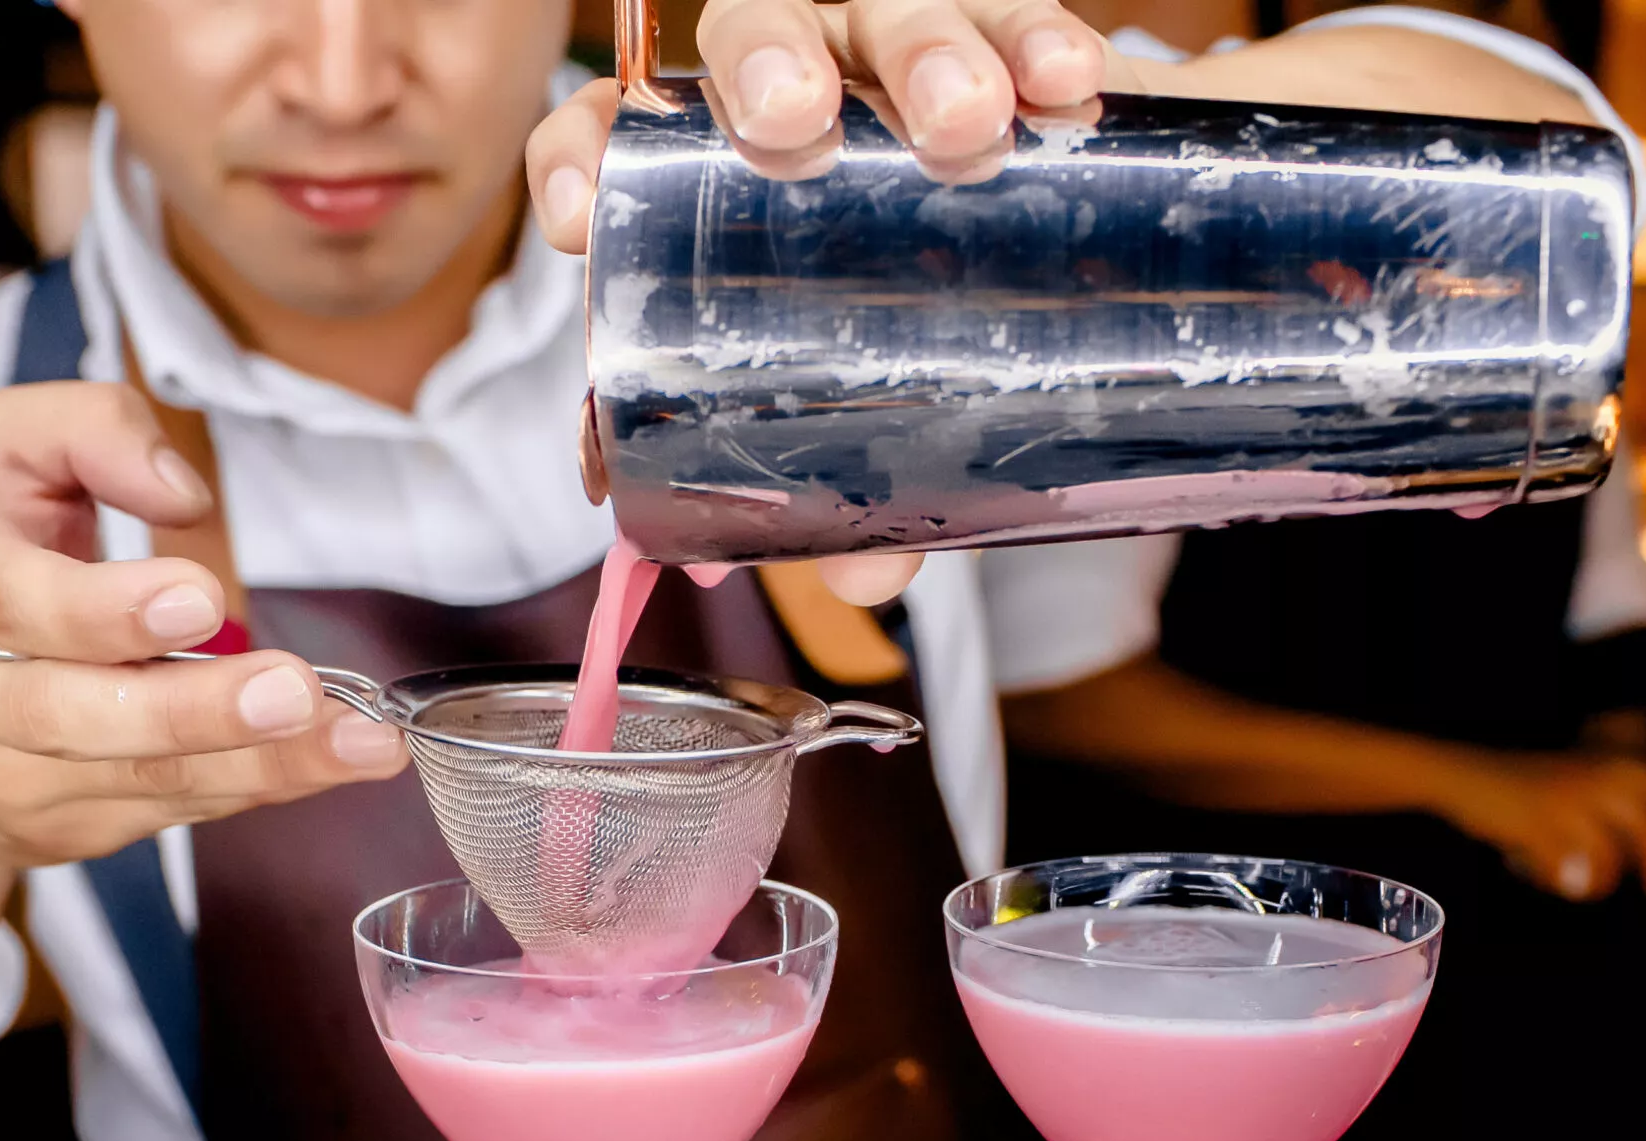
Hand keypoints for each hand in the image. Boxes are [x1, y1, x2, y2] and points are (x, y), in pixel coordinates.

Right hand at [0, 381, 408, 868]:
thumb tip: (179, 491)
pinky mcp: (64, 828)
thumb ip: (91, 430)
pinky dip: (262, 786)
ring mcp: (6, 777)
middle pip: (66, 715)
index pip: (11, 602)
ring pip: (136, 778)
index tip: (202, 599)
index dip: (103, 609)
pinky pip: (171, 809)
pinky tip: (335, 761)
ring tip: (357, 741)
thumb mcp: (10, 450)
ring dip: (258, 763)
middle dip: (189, 709)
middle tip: (293, 690)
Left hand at [530, 1, 1134, 607]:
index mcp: (718, 174)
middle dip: (764, 67)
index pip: (611, 140)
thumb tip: (863, 579)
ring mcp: (894, 48)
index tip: (578, 223)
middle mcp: (795, 90)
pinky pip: (1015, 11)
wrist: (1067, 245)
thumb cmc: (920, 328)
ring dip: (919, 51)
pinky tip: (1060, 83)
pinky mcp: (1004, 34)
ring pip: (883, 12)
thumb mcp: (870, 406)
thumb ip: (855, 485)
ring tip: (964, 121)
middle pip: (748, 36)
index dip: (578, 164)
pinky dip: (1035, 38)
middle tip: (795, 126)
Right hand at [1434, 751, 1645, 900]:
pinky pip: (1569, 876)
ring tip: (1587, 888)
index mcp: (1610, 765)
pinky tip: (1549, 881)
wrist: (1464, 774)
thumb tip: (1640, 836)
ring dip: (1600, 884)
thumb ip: (1608, 794)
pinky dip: (1562, 885)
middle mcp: (1598, 784)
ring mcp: (1571, 810)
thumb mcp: (1573, 771)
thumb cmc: (1517, 778)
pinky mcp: (1542, 834)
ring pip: (1609, 865)